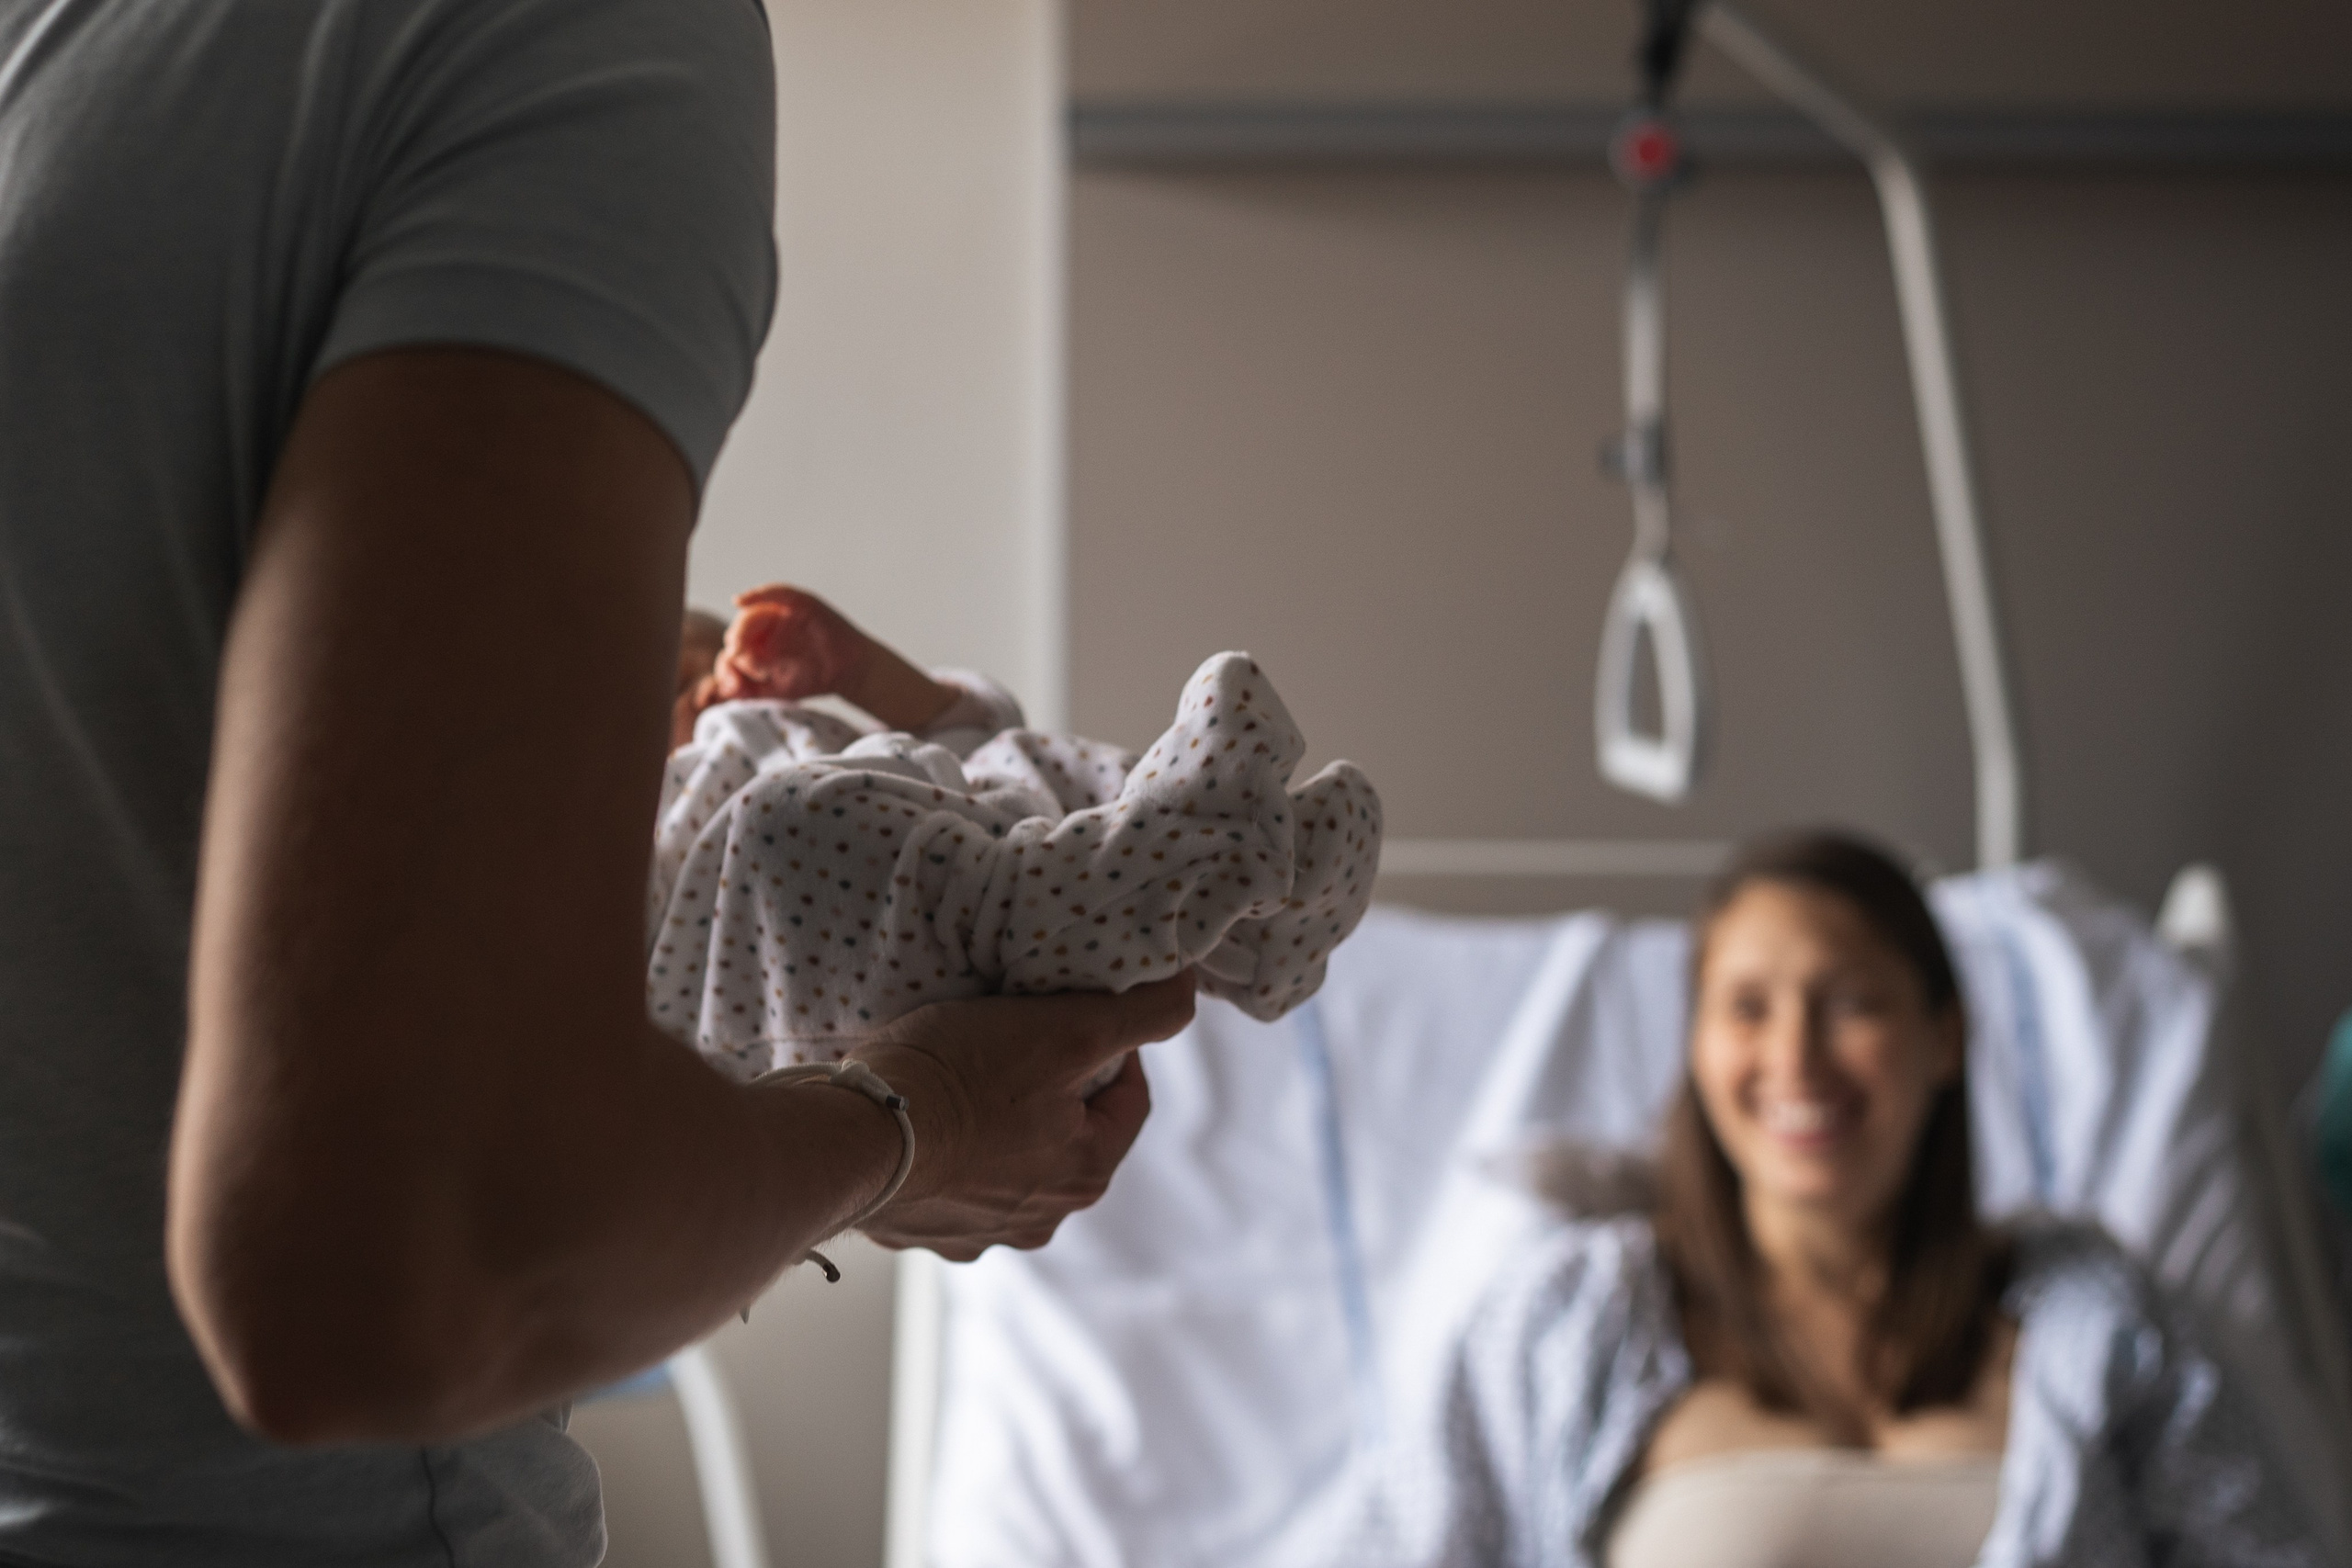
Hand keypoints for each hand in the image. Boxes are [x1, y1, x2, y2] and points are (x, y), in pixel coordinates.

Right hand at [849, 975, 1196, 1259]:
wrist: (847, 1141)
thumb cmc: (956, 1079)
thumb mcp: (1065, 1029)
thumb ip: (1139, 1013)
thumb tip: (1188, 991)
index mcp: (1087, 1175)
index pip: (1128, 1098)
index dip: (1109, 1047)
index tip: (1071, 1013)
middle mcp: (1040, 1221)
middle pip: (1066, 1130)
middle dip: (1048, 1084)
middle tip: (1010, 1037)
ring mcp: (976, 1233)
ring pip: (1006, 1158)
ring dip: (995, 1121)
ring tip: (957, 1074)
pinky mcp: (919, 1233)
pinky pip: (947, 1179)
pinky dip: (942, 1149)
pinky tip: (917, 1114)